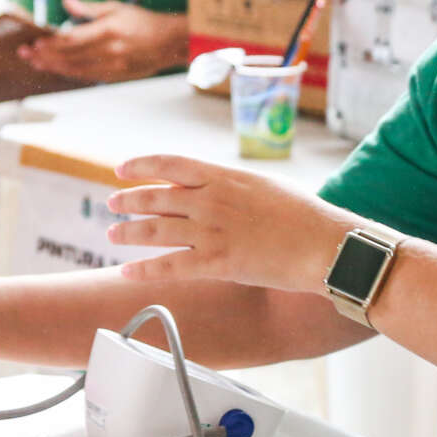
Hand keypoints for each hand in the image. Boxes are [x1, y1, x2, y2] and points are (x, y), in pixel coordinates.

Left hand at [19, 0, 187, 82]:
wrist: (171, 42)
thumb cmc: (144, 21)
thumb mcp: (116, 7)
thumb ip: (88, 8)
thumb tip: (66, 1)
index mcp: (108, 30)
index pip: (71, 40)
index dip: (50, 43)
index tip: (35, 43)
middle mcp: (109, 51)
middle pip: (69, 57)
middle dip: (44, 56)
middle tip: (25, 54)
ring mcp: (112, 66)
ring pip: (75, 69)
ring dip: (53, 67)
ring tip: (36, 63)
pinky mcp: (115, 76)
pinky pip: (86, 76)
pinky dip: (69, 73)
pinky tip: (58, 69)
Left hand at [106, 153, 356, 292]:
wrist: (324, 245)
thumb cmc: (303, 216)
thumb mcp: (263, 187)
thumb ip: (231, 187)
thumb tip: (211, 189)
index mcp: (223, 177)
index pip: (169, 164)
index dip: (141, 166)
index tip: (122, 169)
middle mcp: (211, 201)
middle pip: (155, 197)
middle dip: (128, 200)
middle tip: (112, 204)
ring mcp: (212, 232)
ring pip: (155, 230)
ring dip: (128, 232)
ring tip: (112, 234)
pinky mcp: (217, 263)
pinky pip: (169, 266)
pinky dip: (143, 269)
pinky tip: (127, 272)